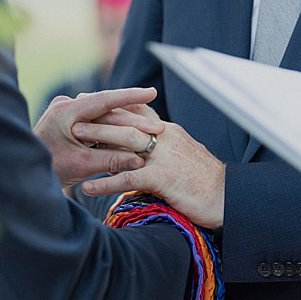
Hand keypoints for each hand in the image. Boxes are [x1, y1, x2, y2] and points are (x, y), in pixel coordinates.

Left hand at [33, 88, 163, 187]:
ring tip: (150, 125)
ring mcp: (65, 110)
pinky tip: (131, 128)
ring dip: (124, 119)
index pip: (104, 100)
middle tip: (157, 120)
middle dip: (133, 113)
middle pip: (106, 106)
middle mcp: (65, 106)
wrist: (25, 174)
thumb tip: (140, 159)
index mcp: (66, 112)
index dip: (130, 97)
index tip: (151, 93)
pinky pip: (95, 118)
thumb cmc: (50, 170)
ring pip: (102, 112)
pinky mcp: (67, 119)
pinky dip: (112, 125)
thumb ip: (111, 160)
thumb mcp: (83, 166)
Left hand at [74, 118, 225, 228]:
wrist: (228, 197)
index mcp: (168, 132)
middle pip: (125, 121)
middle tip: (73, 113)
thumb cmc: (205, 181)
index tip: (90, 102)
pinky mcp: (163, 178)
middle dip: (97, 116)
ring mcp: (163, 157)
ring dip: (97, 139)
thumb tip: (137, 151)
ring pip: (124, 143)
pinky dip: (105, 183)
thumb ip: (162, 149)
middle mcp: (164, 138)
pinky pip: (128, 178)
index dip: (112, 107)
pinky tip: (86, 188)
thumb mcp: (183, 156)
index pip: (136, 113)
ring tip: (72, 140)